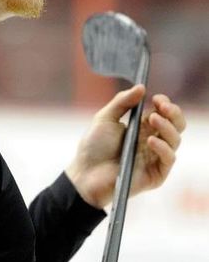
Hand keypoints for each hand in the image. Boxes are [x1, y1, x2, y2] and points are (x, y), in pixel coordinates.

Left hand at [65, 85, 185, 209]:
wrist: (85, 173)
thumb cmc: (93, 147)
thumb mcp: (105, 118)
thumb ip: (122, 102)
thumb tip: (141, 87)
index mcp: (142, 128)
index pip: (163, 113)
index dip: (164, 104)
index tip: (157, 98)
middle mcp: (152, 141)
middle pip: (176, 125)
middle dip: (173, 113)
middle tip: (162, 106)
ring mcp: (155, 158)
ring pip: (175, 140)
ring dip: (167, 126)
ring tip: (152, 119)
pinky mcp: (155, 174)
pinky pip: (169, 159)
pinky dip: (163, 147)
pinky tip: (150, 140)